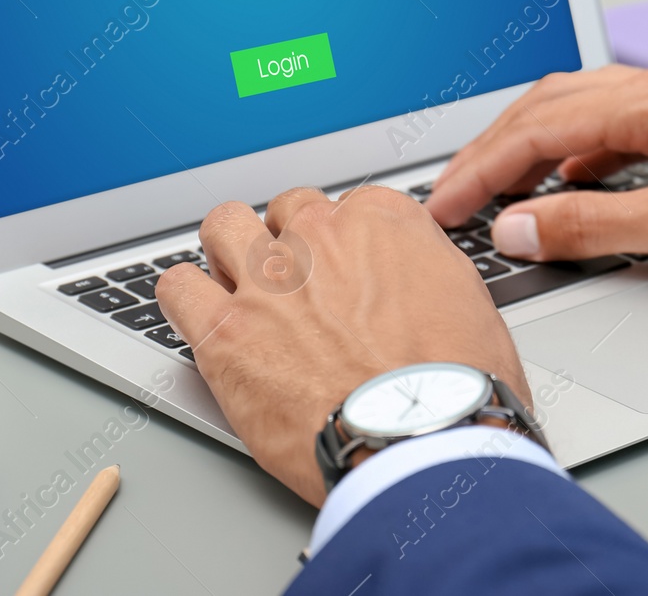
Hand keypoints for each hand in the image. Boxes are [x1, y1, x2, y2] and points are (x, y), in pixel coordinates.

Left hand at [155, 185, 528, 507]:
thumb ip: (426, 272)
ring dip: (229, 251)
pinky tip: (199, 316)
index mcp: (382, 222)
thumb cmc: (456, 389)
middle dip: (290, 244)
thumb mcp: (471, 305)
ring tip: (238, 286)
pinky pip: (176, 288)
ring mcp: (266, 279)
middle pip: (286, 212)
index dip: (347, 246)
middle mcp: (320, 237)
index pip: (348, 207)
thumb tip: (412, 279)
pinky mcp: (224, 331)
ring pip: (223, 227)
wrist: (419, 441)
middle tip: (300, 288)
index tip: (348, 275)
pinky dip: (184, 298)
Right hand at [424, 65, 647, 287]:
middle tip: (454, 196)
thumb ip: (593, 225)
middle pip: (551, 106)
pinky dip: (578, 157)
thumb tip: (519, 225)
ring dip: (534, 149)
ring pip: (584, 114)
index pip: (539, 127)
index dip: (481, 168)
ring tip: (500, 192)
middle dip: (494, 150)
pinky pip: (619, 130)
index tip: (444, 204)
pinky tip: (575, 189)